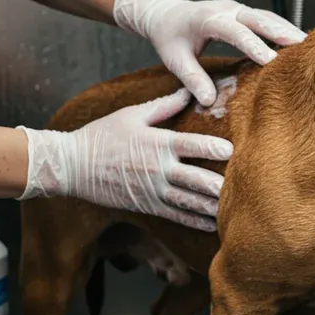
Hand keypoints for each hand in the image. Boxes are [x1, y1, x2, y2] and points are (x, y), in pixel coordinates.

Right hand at [17, 88, 229, 231]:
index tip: (231, 151)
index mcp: (156, 143)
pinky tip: (212, 224)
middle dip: (218, 185)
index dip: (210, 148)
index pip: (189, 145)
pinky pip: (175, 216)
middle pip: (194, 179)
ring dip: (211, 207)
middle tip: (242, 188)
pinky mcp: (147, 205)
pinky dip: (195, 221)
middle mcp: (157, 169)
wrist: (72, 165)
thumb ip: (164, 105)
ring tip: (234, 210)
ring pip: (188, 202)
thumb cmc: (102, 135)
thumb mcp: (132, 114)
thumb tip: (188, 90)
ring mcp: (152, 190)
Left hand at [113, 0, 305, 105]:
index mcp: (207, 19)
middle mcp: (226, 9)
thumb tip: (208, 100)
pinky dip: (282, 28)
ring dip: (286, 29)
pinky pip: (266, 18)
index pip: (234, 31)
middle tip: (301, 45)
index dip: (253, 45)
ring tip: (308, 44)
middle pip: (257, 18)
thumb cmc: (170, 37)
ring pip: (266, 16)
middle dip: (280, 31)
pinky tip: (298, 40)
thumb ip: (192, 79)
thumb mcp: (174, 60)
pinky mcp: (243, 12)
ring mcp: (236, 8)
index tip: (270, 60)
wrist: (166, 14)